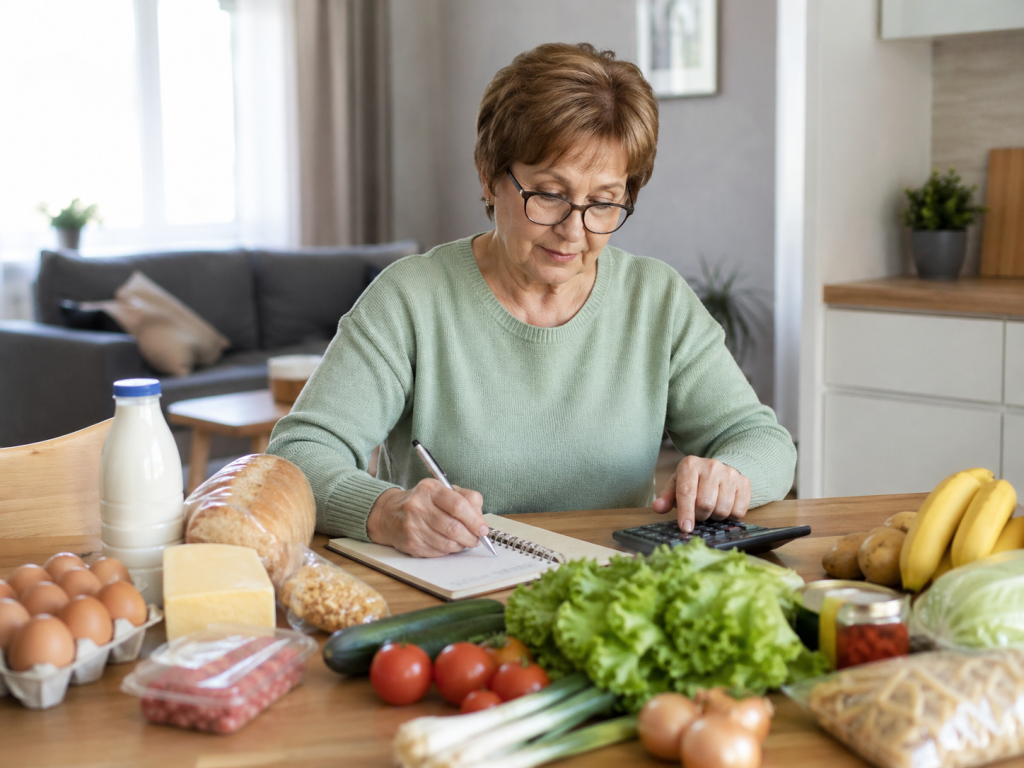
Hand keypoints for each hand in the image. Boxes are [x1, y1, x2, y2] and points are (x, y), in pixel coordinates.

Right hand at [367, 480, 487, 556]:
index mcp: (430, 489)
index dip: (475, 520)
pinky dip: (448, 550)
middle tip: (477, 539)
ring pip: (448, 543)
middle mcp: (418, 506)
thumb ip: (467, 499)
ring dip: (461, 545)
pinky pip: (439, 552)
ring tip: (464, 541)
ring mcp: (413, 526)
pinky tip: (447, 543)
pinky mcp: (411, 543)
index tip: (483, 529)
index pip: (458, 505)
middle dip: (471, 537)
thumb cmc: (423, 502)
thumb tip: (480, 519)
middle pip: (454, 528)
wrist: (389, 514)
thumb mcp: (444, 490)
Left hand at [652, 456, 751, 532]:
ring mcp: (730, 473)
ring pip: (723, 509)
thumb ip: (667, 497)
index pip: (687, 492)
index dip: (686, 513)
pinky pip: (739, 511)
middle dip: (700, 515)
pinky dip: (730, 516)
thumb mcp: (676, 485)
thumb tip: (658, 508)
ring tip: (711, 508)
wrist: (718, 469)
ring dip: (715, 516)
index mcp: (690, 465)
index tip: (686, 528)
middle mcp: (712, 466)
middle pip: (706, 503)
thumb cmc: (693, 481)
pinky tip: (724, 507)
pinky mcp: (745, 482)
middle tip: (698, 513)